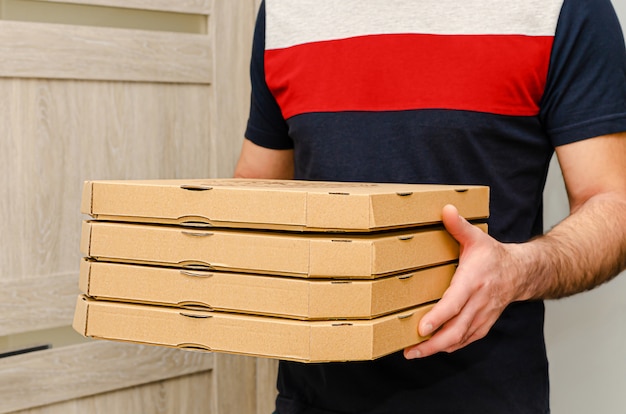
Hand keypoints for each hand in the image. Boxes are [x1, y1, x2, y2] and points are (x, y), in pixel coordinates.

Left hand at [404, 204, 525, 358]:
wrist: (520, 273)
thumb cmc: (493, 256)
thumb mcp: (477, 237)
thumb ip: (459, 226)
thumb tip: (445, 209)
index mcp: (473, 281)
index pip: (454, 303)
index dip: (438, 317)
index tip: (421, 328)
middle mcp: (478, 302)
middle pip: (455, 329)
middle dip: (432, 343)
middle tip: (410, 350)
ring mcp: (482, 316)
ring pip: (459, 339)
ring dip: (437, 349)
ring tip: (414, 353)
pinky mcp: (483, 324)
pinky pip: (466, 340)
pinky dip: (450, 347)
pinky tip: (434, 349)